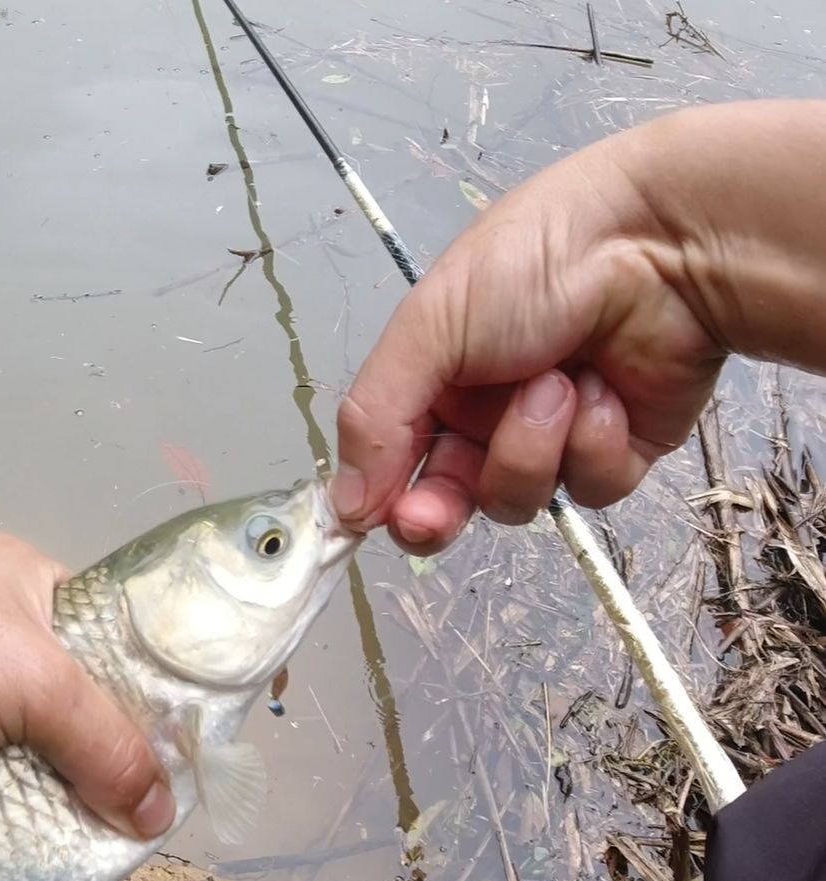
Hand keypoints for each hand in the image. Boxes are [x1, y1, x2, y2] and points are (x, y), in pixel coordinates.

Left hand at [0, 535, 175, 840]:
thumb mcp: (40, 685)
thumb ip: (108, 746)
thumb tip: (162, 816)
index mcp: (30, 579)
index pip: (110, 637)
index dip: (141, 695)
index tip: (164, 761)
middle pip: (60, 695)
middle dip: (82, 751)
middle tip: (117, 812)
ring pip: (7, 735)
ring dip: (27, 779)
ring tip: (64, 833)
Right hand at [333, 118, 728, 554]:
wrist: (659, 241)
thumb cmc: (529, 264)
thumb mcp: (428, 327)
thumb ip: (376, 417)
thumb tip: (341, 508)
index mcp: (435, 379)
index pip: (392, 460)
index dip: (380, 495)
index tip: (369, 518)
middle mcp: (488, 414)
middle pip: (449, 499)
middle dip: (439, 509)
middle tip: (433, 515)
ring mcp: (555, 438)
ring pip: (518, 497)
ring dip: (530, 443)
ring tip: (558, 380)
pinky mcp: (620, 452)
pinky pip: (589, 488)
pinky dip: (593, 441)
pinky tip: (607, 387)